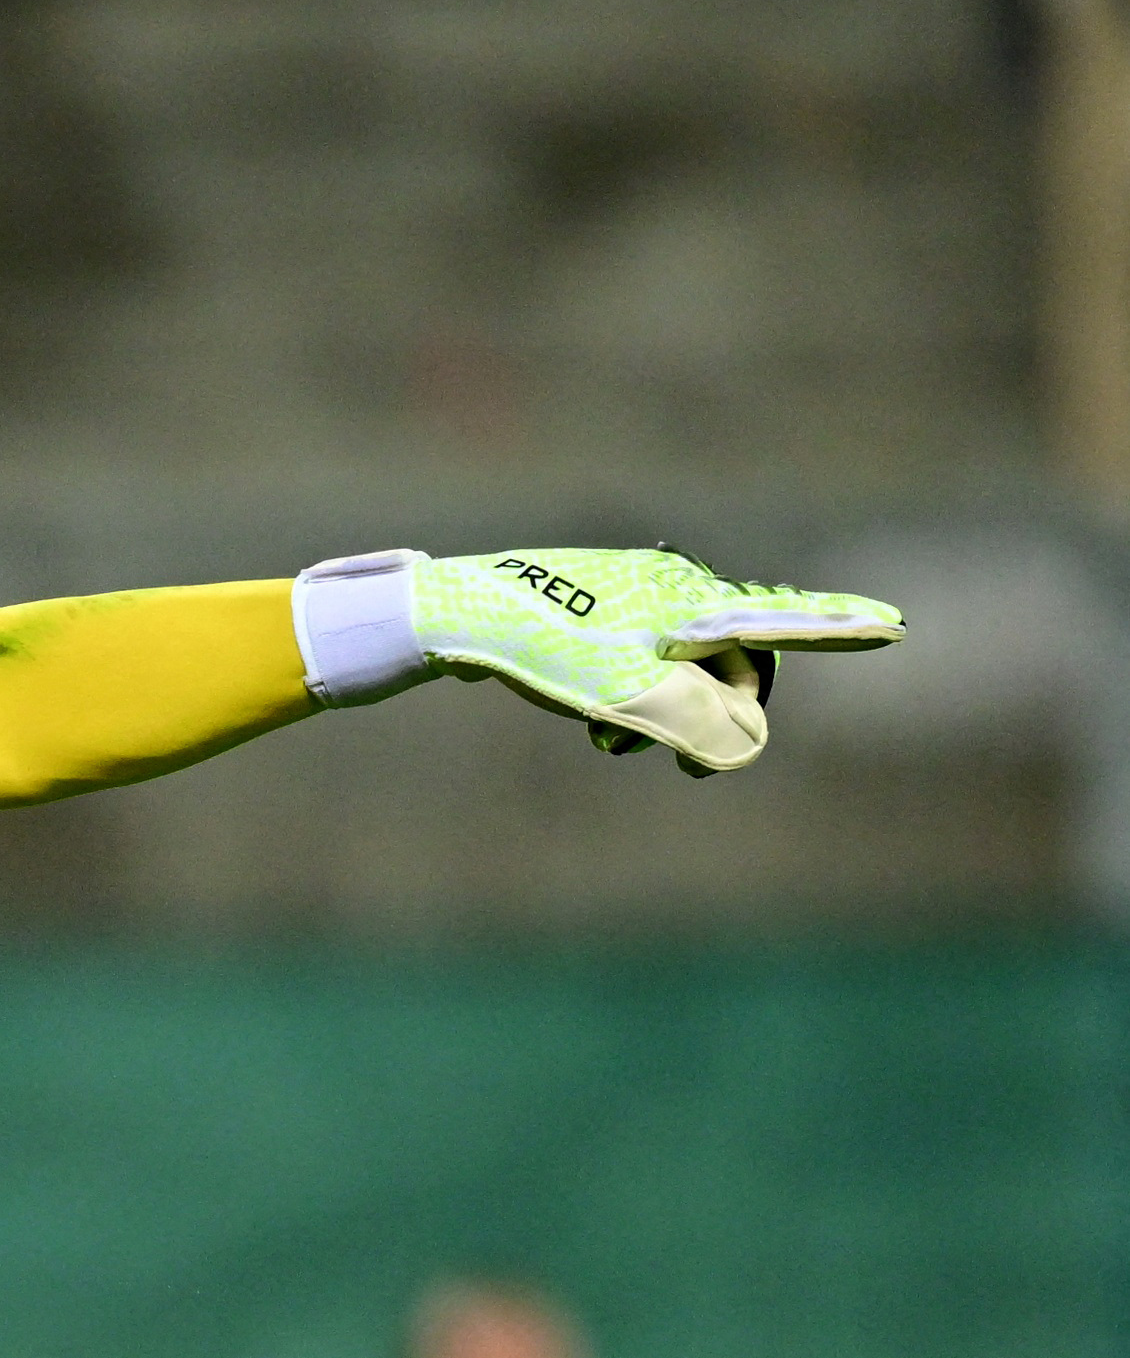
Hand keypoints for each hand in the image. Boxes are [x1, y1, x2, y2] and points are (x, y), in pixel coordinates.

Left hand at [412, 546, 901, 773]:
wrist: (462, 614)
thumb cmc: (553, 654)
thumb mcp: (638, 702)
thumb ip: (709, 730)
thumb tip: (743, 747)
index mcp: (698, 606)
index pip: (787, 621)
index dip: (842, 629)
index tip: (894, 623)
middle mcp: (679, 589)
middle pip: (733, 660)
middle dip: (717, 715)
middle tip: (686, 769)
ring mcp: (638, 592)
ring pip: (682, 664)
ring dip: (663, 714)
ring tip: (609, 744)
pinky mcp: (600, 603)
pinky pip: (642, 656)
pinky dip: (632, 695)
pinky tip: (589, 720)